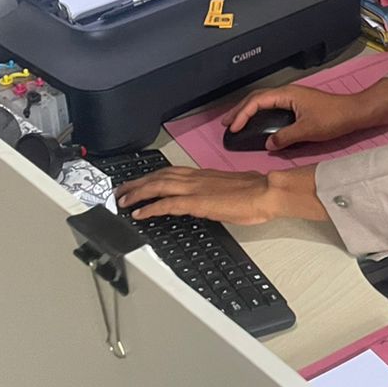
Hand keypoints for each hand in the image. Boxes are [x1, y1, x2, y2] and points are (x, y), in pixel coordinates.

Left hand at [116, 166, 328, 225]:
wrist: (266, 192)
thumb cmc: (255, 192)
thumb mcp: (229, 189)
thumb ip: (214, 192)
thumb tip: (209, 199)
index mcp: (202, 174)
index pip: (169, 172)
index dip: (151, 177)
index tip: (139, 183)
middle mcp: (195, 177)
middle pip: (157, 176)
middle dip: (136, 183)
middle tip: (120, 191)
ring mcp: (194, 188)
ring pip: (157, 186)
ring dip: (137, 193)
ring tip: (123, 201)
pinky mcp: (197, 202)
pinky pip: (166, 204)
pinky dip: (150, 208)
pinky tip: (139, 214)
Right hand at [226, 78, 387, 152]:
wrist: (355, 112)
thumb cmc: (333, 118)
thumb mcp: (308, 130)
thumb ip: (285, 137)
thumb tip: (268, 143)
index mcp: (287, 94)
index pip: (257, 101)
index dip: (242, 114)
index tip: (234, 128)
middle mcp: (288, 92)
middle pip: (257, 98)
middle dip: (239, 110)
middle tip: (226, 124)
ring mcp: (293, 97)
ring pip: (264, 101)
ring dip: (249, 111)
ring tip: (236, 123)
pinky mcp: (298, 104)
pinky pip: (272, 106)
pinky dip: (261, 113)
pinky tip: (258, 123)